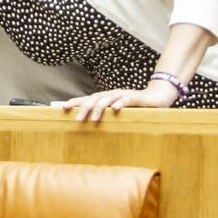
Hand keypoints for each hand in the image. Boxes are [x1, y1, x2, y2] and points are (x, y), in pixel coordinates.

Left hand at [61, 80, 180, 123]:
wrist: (157, 98)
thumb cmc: (133, 106)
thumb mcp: (116, 112)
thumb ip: (102, 115)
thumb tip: (85, 122)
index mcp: (105, 98)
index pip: (87, 99)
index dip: (74, 102)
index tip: (60, 108)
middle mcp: (112, 95)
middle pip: (94, 99)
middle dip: (84, 108)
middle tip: (76, 119)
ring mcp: (124, 95)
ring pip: (108, 100)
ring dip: (99, 109)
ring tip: (93, 119)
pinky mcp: (137, 98)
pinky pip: (127, 100)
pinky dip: (121, 103)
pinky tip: (115, 109)